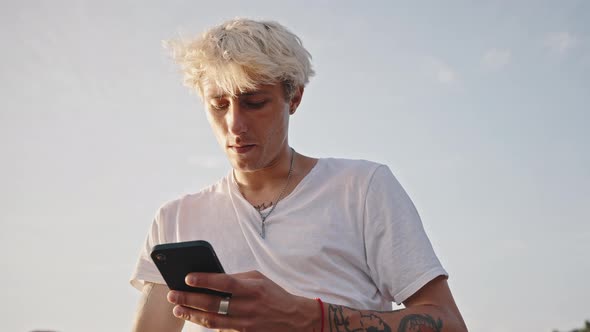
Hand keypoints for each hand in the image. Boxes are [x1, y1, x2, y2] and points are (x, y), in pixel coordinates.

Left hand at [167, 270, 319, 330]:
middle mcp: (249, 306)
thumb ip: (237, 278)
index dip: (206, 280)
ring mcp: (246, 323)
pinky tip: (193, 317)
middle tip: (173, 295)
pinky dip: (205, 323)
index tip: (187, 278)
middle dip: (190, 299)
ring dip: (192, 314)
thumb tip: (211, 278)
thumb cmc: (273, 294)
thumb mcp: (259, 279)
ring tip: (178, 308)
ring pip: (213, 320)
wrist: (294, 319)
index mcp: (254, 288)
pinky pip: (220, 329)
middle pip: (214, 303)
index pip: (226, 283)